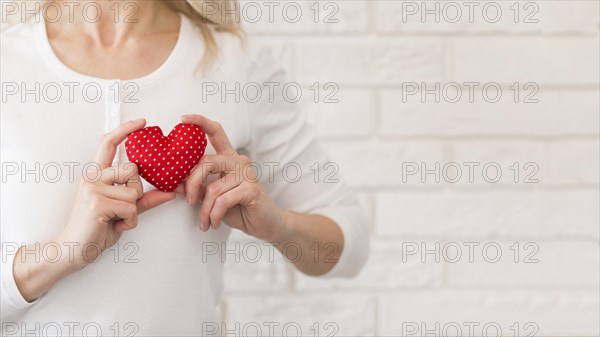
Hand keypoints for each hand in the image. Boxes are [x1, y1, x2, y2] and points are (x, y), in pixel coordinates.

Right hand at [57, 119, 175, 268]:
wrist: (74, 250)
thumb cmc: (96, 229)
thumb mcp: (124, 211)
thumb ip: (146, 200)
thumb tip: (170, 192)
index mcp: (97, 175)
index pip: (109, 144)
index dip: (126, 130)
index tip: (143, 122)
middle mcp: (93, 177)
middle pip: (133, 170)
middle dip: (136, 192)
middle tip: (123, 209)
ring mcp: (93, 189)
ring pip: (134, 192)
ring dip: (133, 212)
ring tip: (116, 219)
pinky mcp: (97, 202)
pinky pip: (131, 208)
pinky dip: (129, 222)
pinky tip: (114, 226)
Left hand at [180, 114, 285, 240]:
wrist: (265, 224)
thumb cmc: (239, 209)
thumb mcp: (213, 198)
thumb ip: (197, 188)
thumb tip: (175, 183)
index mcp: (228, 158)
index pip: (216, 132)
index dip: (200, 122)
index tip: (183, 119)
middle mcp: (238, 161)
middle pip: (206, 162)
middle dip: (192, 183)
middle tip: (188, 201)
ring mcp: (246, 173)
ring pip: (212, 188)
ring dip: (204, 210)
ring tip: (205, 222)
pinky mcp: (251, 188)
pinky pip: (222, 200)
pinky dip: (214, 215)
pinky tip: (215, 222)